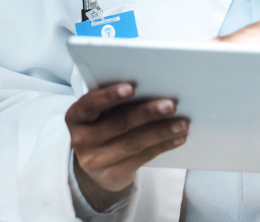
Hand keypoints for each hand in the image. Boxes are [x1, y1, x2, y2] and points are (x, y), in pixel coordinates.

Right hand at [65, 83, 187, 206]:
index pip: (89, 104)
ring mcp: (95, 160)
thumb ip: (116, 101)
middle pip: (117, 124)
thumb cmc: (103, 126)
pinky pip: (142, 157)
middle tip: (170, 105)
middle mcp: (81, 139)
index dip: (108, 96)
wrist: (96, 165)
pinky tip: (178, 138)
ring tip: (182, 124)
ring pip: (133, 143)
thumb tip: (154, 85)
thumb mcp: (100, 113)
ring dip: (161, 132)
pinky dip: (163, 145)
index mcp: (76, 117)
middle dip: (146, 113)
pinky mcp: (112, 173)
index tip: (131, 88)